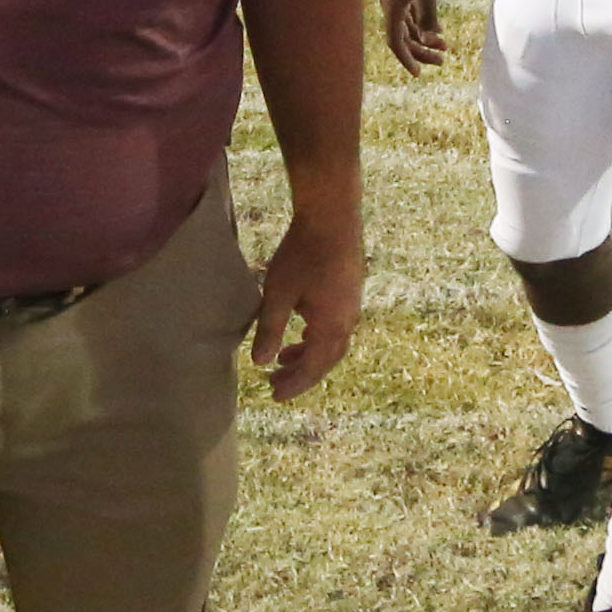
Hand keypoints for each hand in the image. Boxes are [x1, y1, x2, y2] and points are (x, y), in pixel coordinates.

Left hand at [248, 204, 362, 403]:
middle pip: (326, 360)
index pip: (313, 368)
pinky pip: (337, 326)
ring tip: (285, 359)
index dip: (294, 384)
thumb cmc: (302, 254)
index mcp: (331, 326)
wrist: (332, 216)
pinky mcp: (351, 291)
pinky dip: (318, 337)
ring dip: (309, 355)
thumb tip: (259, 362)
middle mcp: (347, 321)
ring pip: (333, 342)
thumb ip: (270, 329)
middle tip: (275, 384)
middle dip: (301, 374)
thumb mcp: (278, 293)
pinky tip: (304, 328)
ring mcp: (352, 306)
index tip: (275, 395)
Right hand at [383, 0, 466, 75]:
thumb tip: (428, 40)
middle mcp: (390, 3)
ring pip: (408, 28)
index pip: (395, 41)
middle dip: (421, 51)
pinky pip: (412, 17)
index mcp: (392, 3)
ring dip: (425, 40)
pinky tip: (438, 33)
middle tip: (442, 60)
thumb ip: (428, 13)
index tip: (419, 74)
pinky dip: (424, 27)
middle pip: (402, 38)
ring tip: (445, 49)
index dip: (406, 59)